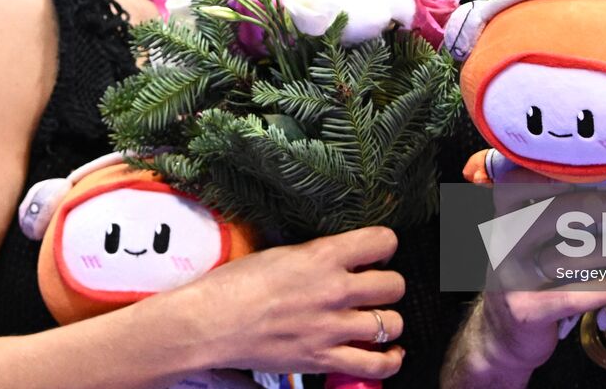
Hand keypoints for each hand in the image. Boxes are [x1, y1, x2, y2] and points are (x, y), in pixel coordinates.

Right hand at [176, 226, 405, 379]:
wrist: (211, 322)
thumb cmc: (235, 284)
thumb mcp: (281, 254)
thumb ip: (317, 256)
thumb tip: (338, 259)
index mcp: (323, 256)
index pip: (382, 241)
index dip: (385, 247)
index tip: (378, 254)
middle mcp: (335, 290)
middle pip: (394, 285)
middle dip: (389, 285)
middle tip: (374, 288)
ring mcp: (332, 328)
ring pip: (391, 323)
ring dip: (388, 321)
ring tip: (378, 320)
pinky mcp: (323, 359)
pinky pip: (375, 364)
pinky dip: (389, 359)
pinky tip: (389, 351)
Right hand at [458, 162, 605, 378]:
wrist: (503, 333)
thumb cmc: (532, 271)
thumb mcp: (532, 233)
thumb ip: (558, 206)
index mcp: (505, 212)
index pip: (521, 179)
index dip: (557, 171)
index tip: (598, 166)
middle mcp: (503, 239)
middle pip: (548, 213)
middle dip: (592, 206)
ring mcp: (510, 275)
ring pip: (563, 256)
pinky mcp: (525, 309)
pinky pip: (567, 295)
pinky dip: (600, 287)